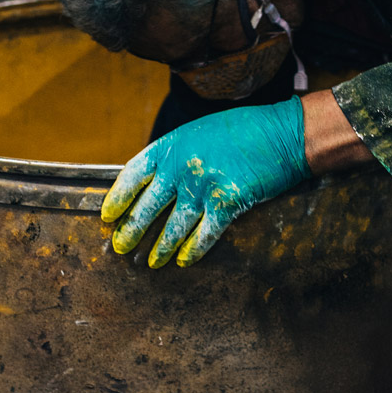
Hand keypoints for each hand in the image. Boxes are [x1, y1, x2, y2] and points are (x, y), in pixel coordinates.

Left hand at [102, 99, 309, 270]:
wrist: (283, 133)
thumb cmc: (244, 130)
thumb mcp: (198, 133)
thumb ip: (177, 156)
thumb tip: (160, 183)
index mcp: (170, 146)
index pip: (133, 175)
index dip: (118, 198)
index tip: (108, 216)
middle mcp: (180, 168)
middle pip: (147, 206)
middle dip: (132, 229)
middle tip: (120, 247)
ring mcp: (202, 187)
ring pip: (173, 226)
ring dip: (161, 247)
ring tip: (151, 262)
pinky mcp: (227, 204)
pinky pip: (204, 234)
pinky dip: (193, 250)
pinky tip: (183, 261)